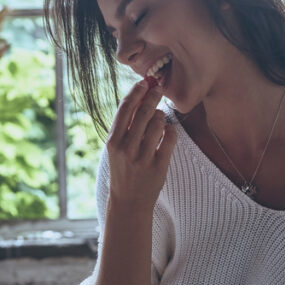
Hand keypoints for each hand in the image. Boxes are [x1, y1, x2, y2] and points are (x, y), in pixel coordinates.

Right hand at [106, 79, 176, 210]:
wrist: (128, 201)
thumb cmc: (123, 169)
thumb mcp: (116, 148)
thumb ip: (125, 126)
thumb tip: (138, 97)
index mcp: (113, 142)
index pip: (125, 109)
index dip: (136, 92)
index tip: (144, 83)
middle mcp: (126, 149)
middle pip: (143, 112)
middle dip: (153, 96)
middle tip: (159, 88)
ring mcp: (142, 158)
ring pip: (158, 123)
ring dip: (161, 116)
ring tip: (160, 119)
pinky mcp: (158, 167)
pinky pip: (170, 138)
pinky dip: (171, 131)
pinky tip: (168, 132)